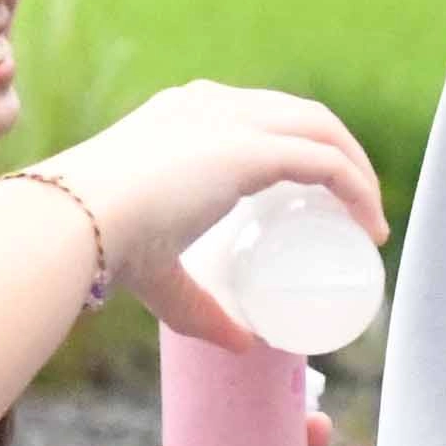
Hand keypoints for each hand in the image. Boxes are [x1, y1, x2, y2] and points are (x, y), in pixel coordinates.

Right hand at [38, 85, 384, 344]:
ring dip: (357, 171)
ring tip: (369, 221)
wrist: (75, 223)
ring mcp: (230, 119)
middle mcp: (209, 104)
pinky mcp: (248, 148)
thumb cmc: (102, 246)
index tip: (320, 197)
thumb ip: (195, 306)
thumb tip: (241, 342)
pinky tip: (370, 223)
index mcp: (182, 114)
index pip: (258, 114)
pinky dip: (356, 188)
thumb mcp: (157, 271)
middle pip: (298, 115)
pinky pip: (324, 160)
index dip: (299, 147)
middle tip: (353, 213)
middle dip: (337, 155)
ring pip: (320, 129)